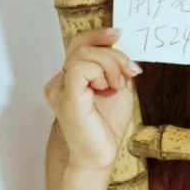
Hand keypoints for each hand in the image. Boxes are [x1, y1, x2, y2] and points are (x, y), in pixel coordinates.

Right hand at [43, 27, 142, 170]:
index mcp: (71, 77)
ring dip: (109, 65)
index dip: (97, 35)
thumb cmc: (106, 127)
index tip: (118, 33)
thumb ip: (115, 68)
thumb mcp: (117, 88)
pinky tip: (106, 89)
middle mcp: (60, 80)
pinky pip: (79, 68)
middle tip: (130, 72)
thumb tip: (119, 46)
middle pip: (82, 45)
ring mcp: (59, 88)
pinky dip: (99, 73)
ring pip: (82, 54)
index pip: (78, 44)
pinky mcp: (65, 97)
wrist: (99, 156)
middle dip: (113, 53)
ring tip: (118, 86)